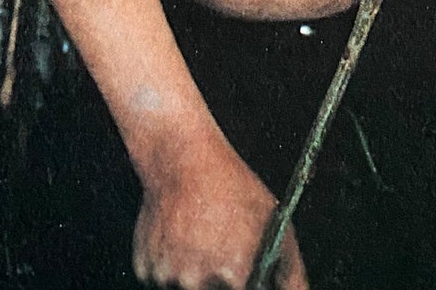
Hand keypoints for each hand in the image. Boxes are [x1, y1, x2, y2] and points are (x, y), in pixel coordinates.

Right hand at [132, 136, 306, 289]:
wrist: (183, 159)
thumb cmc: (233, 189)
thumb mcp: (276, 226)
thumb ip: (292, 276)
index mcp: (234, 275)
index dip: (244, 285)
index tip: (240, 274)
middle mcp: (197, 283)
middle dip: (220, 283)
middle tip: (219, 258)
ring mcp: (167, 278)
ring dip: (194, 281)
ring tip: (200, 245)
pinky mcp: (144, 271)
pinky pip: (161, 282)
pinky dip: (171, 270)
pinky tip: (180, 243)